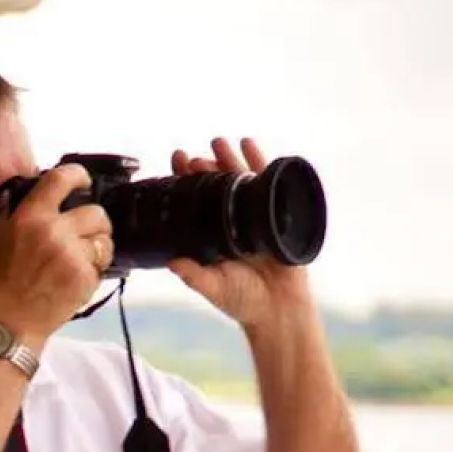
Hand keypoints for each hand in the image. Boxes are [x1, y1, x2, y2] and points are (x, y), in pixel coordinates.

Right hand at [0, 164, 110, 343]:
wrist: (8, 323)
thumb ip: (15, 216)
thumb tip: (33, 198)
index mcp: (30, 217)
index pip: (62, 179)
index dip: (78, 175)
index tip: (83, 180)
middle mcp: (54, 231)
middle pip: (96, 212)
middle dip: (94, 223)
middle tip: (86, 233)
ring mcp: (72, 255)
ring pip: (104, 239)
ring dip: (97, 247)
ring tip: (82, 259)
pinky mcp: (84, 277)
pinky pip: (103, 265)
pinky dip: (94, 271)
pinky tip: (76, 279)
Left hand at [168, 137, 314, 328]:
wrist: (280, 309)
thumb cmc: (243, 301)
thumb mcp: (213, 288)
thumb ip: (195, 276)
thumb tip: (172, 262)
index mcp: (209, 235)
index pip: (192, 201)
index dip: (183, 183)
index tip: (175, 164)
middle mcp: (228, 222)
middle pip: (213, 187)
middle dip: (203, 168)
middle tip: (192, 156)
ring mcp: (252, 216)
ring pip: (238, 180)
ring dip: (228, 159)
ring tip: (218, 142)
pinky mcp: (275, 213)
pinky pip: (267, 182)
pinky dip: (259, 161)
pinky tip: (249, 144)